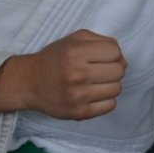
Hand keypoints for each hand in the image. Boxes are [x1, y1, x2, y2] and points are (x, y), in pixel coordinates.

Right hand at [0, 29, 126, 119]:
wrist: (29, 82)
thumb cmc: (55, 58)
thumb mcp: (74, 39)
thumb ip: (103, 42)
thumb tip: (124, 61)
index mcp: (75, 52)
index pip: (114, 51)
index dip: (110, 53)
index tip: (99, 57)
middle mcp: (77, 74)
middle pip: (118, 71)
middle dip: (112, 69)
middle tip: (98, 70)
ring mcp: (78, 95)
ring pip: (117, 89)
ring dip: (109, 85)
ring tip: (95, 83)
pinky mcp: (79, 113)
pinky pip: (110, 106)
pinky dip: (105, 100)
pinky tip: (93, 95)